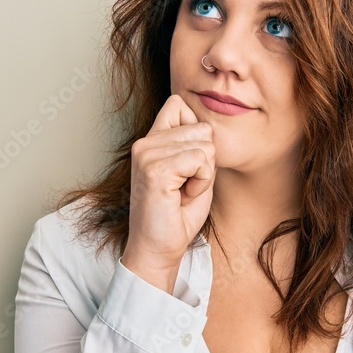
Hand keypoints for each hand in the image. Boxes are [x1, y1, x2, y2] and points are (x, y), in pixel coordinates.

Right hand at [122, 93, 215, 291]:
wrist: (159, 248)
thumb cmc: (177, 214)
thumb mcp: (191, 171)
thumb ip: (196, 145)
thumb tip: (208, 125)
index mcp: (150, 141)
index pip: (178, 105)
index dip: (196, 132)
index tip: (188, 165)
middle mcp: (145, 143)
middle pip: (202, 127)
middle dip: (205, 160)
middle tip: (185, 186)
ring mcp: (147, 154)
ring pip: (204, 145)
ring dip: (204, 174)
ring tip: (182, 192)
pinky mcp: (155, 169)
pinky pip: (201, 160)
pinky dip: (201, 182)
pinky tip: (183, 196)